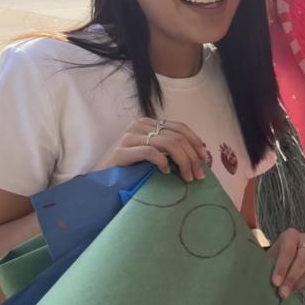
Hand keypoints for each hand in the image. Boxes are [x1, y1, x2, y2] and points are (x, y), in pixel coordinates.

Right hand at [94, 117, 209, 179]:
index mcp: (148, 124)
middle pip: (176, 136)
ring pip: (168, 143)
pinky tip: (166, 173)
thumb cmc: (128, 169)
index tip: (204, 158)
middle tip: (199, 175)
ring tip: (187, 177)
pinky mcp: (121, 152)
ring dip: (183, 161)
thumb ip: (168, 150)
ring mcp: (129, 138)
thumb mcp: (151, 155)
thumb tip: (197, 157)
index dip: (195, 141)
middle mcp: (139, 126)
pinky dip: (163, 162)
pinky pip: (150, 152)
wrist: (99, 180)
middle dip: (192, 156)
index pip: (179, 127)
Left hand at [268, 229, 304, 298]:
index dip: (282, 267)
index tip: (276, 283)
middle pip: (304, 259)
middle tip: (283, 292)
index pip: (289, 250)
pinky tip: (301, 287)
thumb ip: (270, 270)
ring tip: (290, 291)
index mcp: (291, 235)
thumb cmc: (273, 263)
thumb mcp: (267, 262)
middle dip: (293, 278)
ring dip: (301, 283)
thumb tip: (275, 284)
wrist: (283, 265)